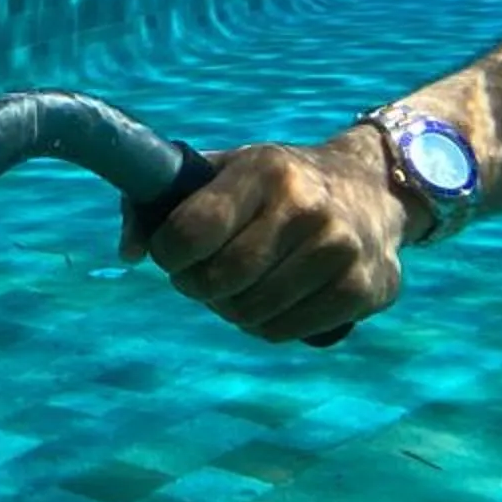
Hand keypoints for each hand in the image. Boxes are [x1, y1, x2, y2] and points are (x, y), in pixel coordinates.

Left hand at [122, 132, 418, 346]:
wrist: (373, 189)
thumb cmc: (278, 184)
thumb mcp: (224, 170)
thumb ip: (162, 200)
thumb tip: (128, 253)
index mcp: (265, 171)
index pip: (191, 232)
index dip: (170, 254)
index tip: (174, 254)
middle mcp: (306, 206)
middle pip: (219, 280)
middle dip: (198, 285)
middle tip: (204, 276)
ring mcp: (339, 249)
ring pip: (249, 312)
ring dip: (232, 308)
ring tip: (242, 285)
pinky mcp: (363, 289)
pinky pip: (284, 331)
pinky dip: (265, 325)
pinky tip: (273, 300)